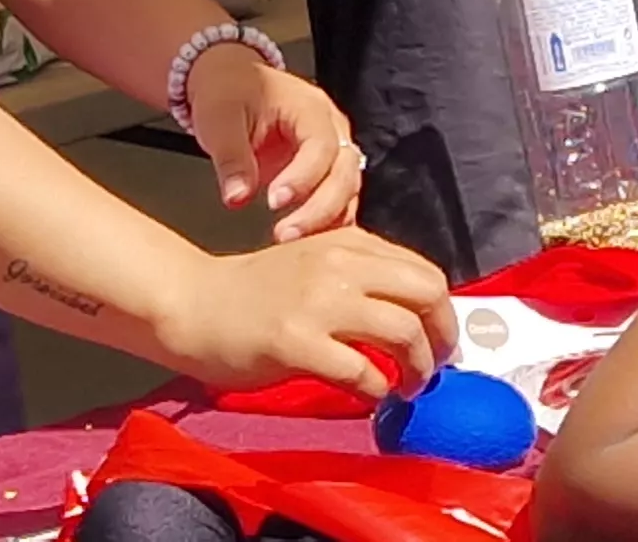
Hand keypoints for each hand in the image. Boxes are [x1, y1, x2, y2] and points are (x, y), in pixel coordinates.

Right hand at [154, 231, 456, 397]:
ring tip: (409, 386)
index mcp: (349, 243)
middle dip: (442, 338)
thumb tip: (417, 314)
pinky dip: (377, 389)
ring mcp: (318, 303)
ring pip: (402, 332)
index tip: (440, 340)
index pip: (425, 273)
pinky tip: (371, 395)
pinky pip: (361, 371)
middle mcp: (340, 265)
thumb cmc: (254, 291)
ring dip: (417, 369)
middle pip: (426, 295)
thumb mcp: (316, 262)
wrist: (192, 303)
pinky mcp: (296, 342)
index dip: (444, 312)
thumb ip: (362, 276)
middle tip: (434, 366)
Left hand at [182, 46, 364, 240]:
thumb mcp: (220, 118)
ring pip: (348, 189)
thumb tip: (237, 199)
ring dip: (326, 219)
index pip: (322, 146)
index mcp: (310, 108)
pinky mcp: (324, 171)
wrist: (229, 80)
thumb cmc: (227, 91)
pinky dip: (328, 221)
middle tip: (285, 233)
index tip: (274, 201)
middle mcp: (331, 128)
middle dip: (320, 208)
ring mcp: (332, 150)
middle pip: (345, 171)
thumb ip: (231, 158)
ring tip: (292, 239)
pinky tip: (306, 241)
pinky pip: (338, 199)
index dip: (303, 178)